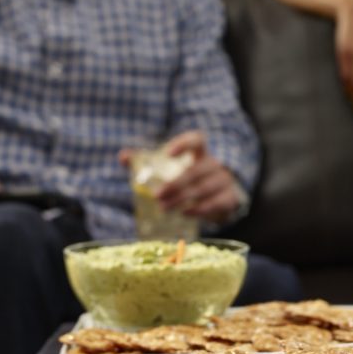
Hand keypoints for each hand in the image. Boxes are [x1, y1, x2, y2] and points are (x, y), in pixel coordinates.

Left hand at [125, 131, 243, 223]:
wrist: (220, 194)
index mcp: (200, 152)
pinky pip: (216, 203)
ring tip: (164, 207)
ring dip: (183, 198)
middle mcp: (214, 164)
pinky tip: (185, 213)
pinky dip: (200, 209)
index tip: (167, 153)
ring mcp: (224, 181)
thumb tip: (123, 157)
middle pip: (196, 171)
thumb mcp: (171, 168)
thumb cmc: (190, 178)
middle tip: (157, 195)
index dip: (184, 144)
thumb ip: (147, 161)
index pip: (196, 140)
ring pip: (203, 188)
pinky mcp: (229, 198)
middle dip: (176, 184)